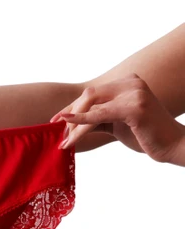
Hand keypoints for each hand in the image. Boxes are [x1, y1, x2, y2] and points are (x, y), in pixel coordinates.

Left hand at [50, 73, 184, 164]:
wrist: (173, 145)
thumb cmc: (146, 135)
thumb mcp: (117, 123)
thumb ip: (98, 118)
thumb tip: (72, 123)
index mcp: (127, 82)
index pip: (93, 93)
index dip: (72, 107)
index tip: (56, 120)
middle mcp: (131, 83)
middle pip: (90, 95)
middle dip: (70, 113)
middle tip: (57, 131)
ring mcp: (134, 93)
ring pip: (92, 105)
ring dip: (75, 124)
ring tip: (65, 140)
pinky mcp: (135, 107)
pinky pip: (100, 114)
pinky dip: (82, 122)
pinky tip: (69, 128)